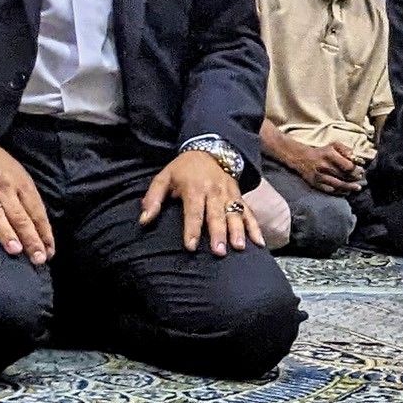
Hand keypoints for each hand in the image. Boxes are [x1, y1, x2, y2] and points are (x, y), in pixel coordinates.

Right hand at [0, 133, 53, 262]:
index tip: (49, 252)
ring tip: (15, 250)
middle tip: (38, 258)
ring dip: (6, 233)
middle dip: (31, 239)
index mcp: (21, 184)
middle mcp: (4, 188)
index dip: (44, 233)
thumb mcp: (16, 174)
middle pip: (20, 217)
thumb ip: (25, 199)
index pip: (37, 212)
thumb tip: (38, 227)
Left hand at [138, 148, 252, 253]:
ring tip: (239, 247)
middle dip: (218, 233)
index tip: (191, 246)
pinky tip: (258, 243)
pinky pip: (249, 212)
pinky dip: (255, 227)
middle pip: (216, 215)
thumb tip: (144, 220)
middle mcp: (214, 192)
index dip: (192, 229)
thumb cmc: (183, 169)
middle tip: (219, 252)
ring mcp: (229, 194)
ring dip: (238, 231)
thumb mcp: (164, 178)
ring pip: (235, 214)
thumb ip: (153, 199)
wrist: (210, 150)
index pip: (194, 212)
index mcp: (194, 188)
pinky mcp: (239, 197)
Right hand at [269, 131, 360, 190]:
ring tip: (357, 188)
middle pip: (344, 176)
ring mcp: (320, 176)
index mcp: (329, 155)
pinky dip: (340, 192)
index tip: (361, 171)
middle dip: (355, 179)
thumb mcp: (334, 145)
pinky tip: (347, 192)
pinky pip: (331, 190)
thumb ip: (346, 150)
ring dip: (350, 188)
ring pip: (339, 185)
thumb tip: (356, 159)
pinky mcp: (316, 184)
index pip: (348, 166)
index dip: (356, 170)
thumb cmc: (322, 152)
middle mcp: (324, 166)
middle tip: (361, 179)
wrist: (302, 158)